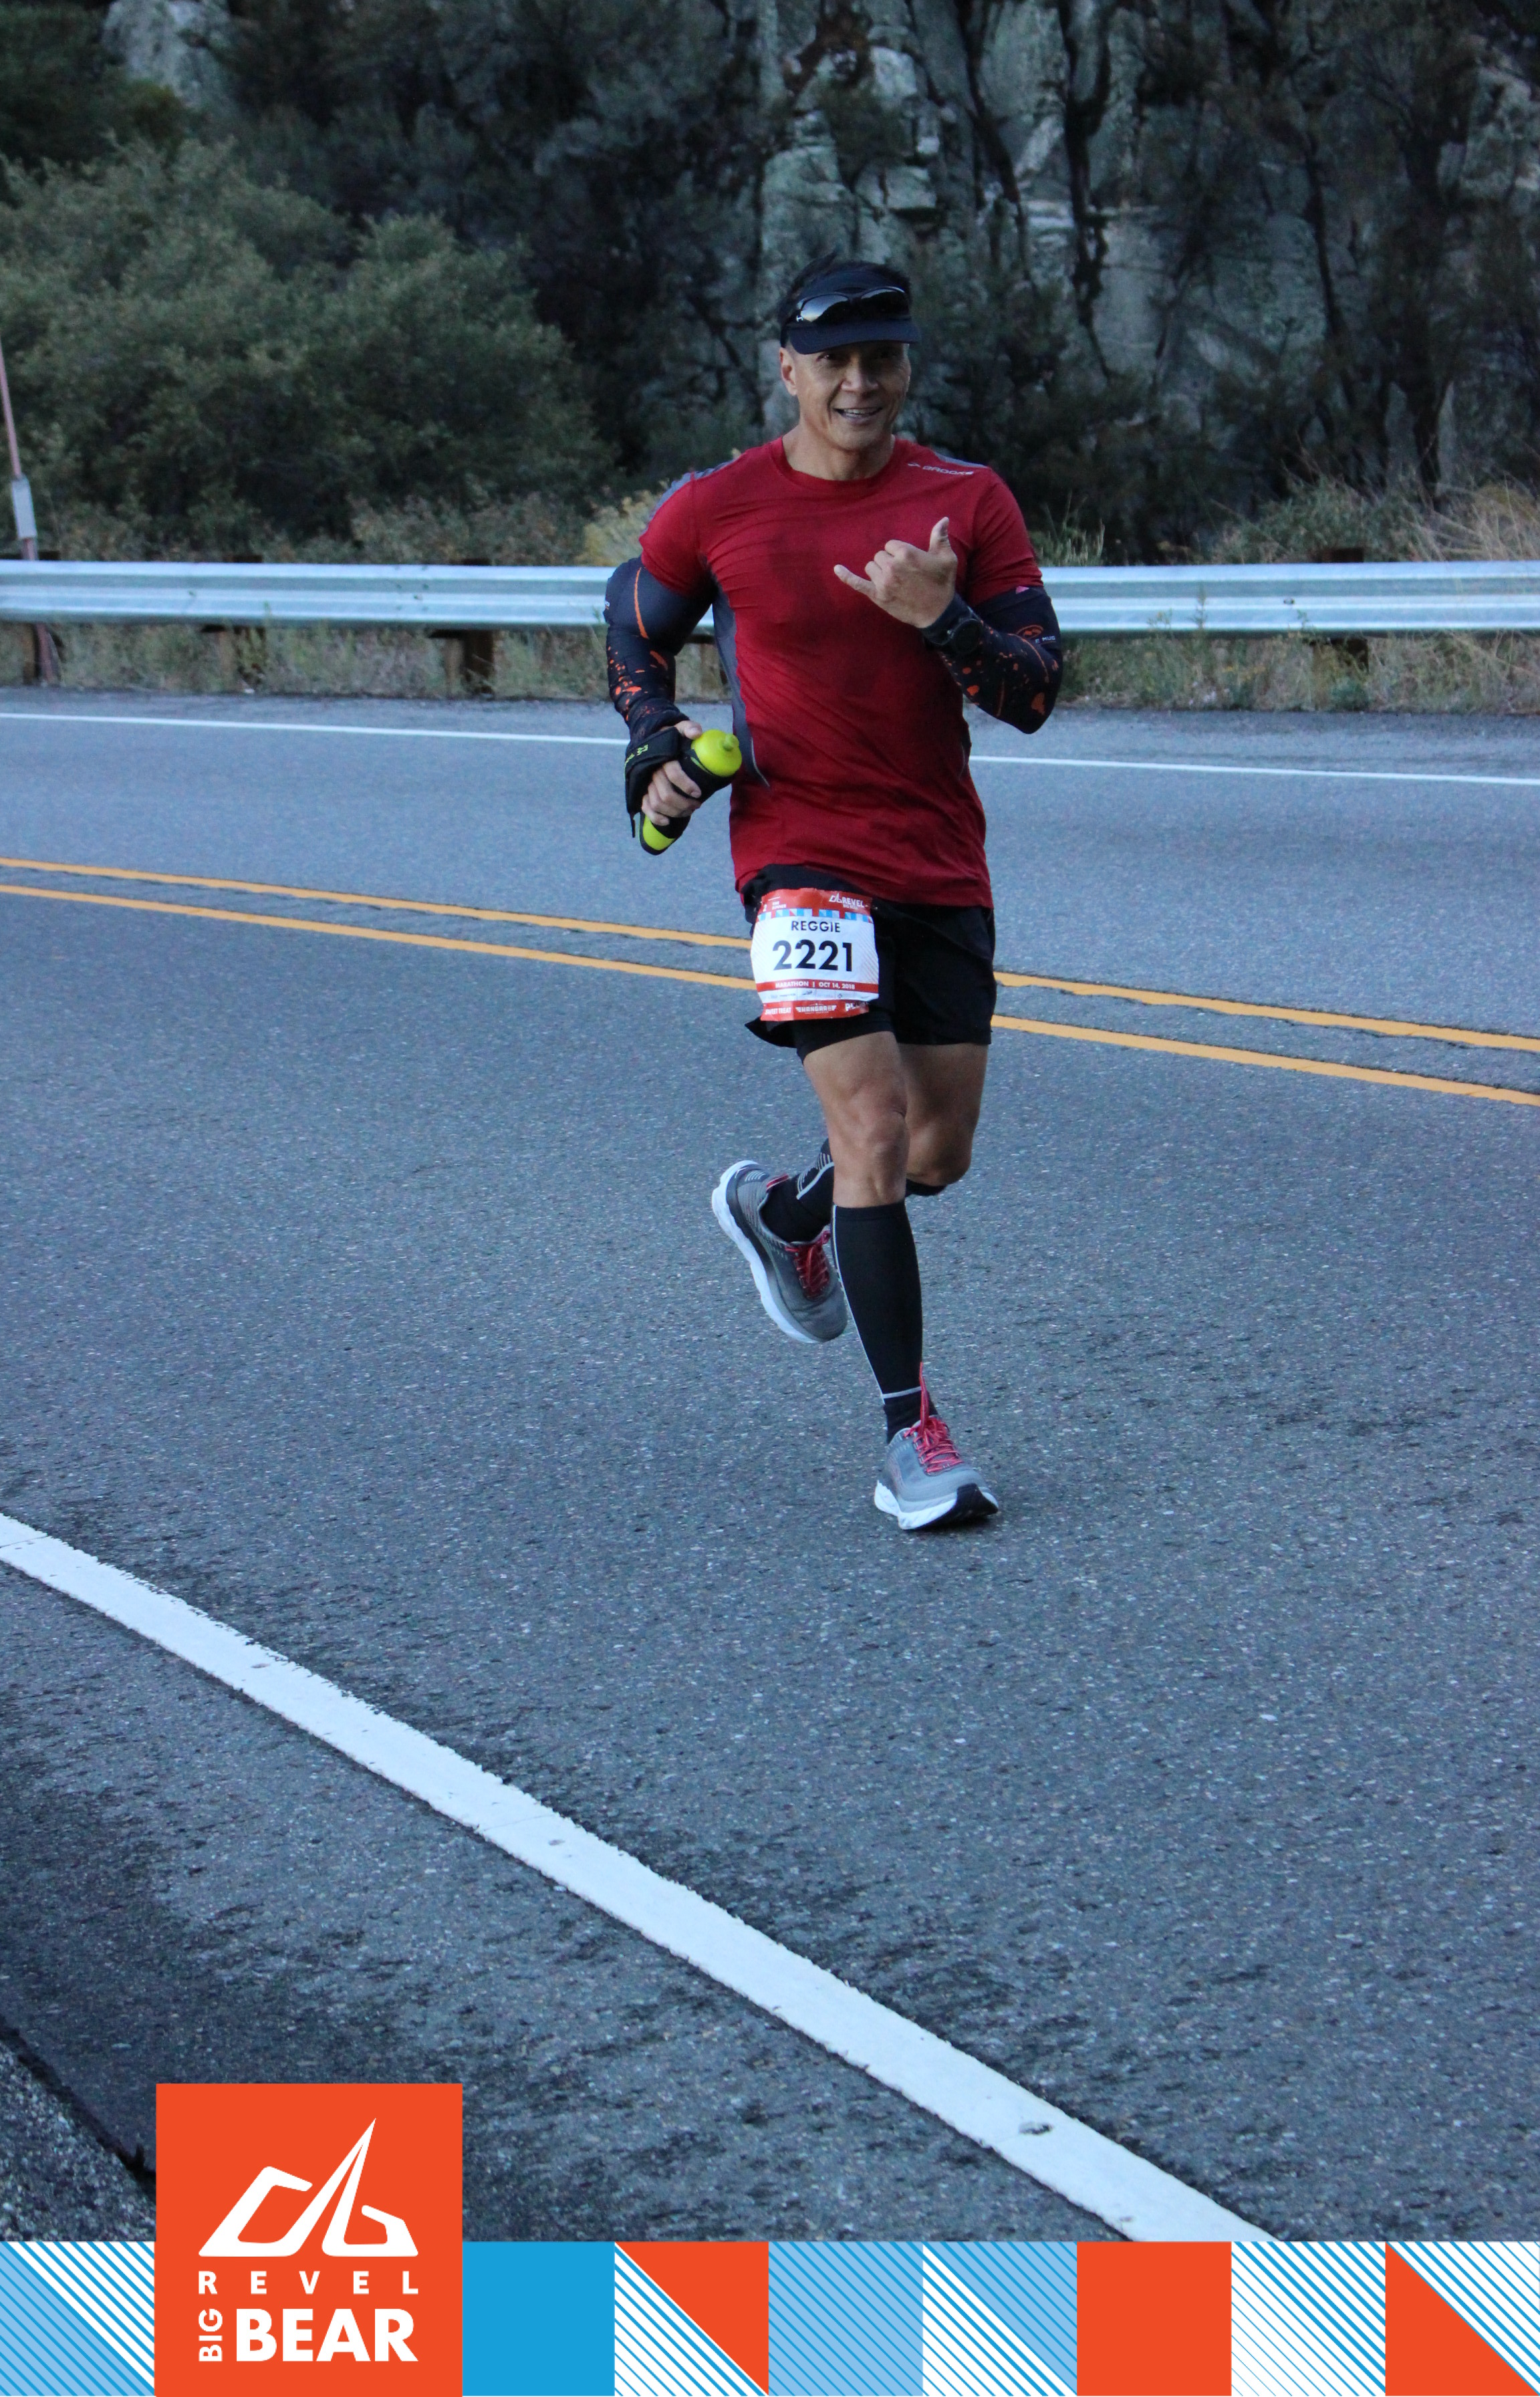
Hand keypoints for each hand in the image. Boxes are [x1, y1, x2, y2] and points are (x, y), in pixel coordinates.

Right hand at [641, 719, 704, 827]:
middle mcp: (652, 771)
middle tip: (697, 804)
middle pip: (666, 794)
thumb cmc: (670, 736)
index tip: (698, 793)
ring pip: (657, 803)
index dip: (686, 785)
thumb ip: (689, 728)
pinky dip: (655, 817)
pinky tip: (667, 821)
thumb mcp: (680, 728)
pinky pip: (645, 807)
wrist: (652, 739)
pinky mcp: (642, 790)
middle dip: (684, 803)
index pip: (673, 773)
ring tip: (689, 811)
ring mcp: (646, 782)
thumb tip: (697, 733)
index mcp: (662, 757)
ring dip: (674, 811)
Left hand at [833, 516, 956, 627]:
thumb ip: (940, 538)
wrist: (938, 613)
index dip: (899, 553)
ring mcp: (883, 582)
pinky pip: (857, 583)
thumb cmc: (942, 584)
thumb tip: (943, 519)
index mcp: (906, 553)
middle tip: (903, 574)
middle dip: (889, 562)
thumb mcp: (946, 559)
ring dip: (878, 571)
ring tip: (893, 580)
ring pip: (870, 567)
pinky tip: (836, 569)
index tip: (909, 563)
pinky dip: (846, 576)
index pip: (891, 545)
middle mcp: (892, 566)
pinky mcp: (877, 596)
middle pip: (879, 556)